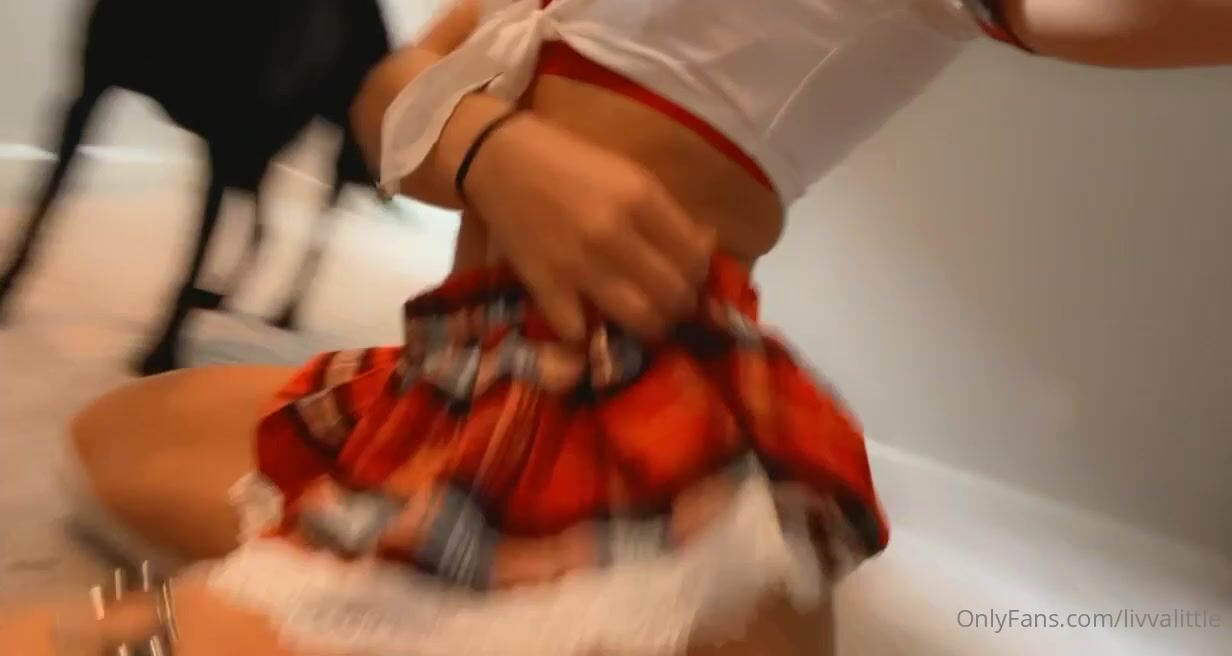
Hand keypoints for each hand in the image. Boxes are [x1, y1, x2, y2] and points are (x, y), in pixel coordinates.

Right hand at [464, 114, 715, 341]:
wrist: (499, 159)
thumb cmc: (570, 162)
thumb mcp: (630, 174)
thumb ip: (668, 213)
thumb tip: (706, 245)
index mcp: (641, 198)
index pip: (696, 259)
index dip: (700, 275)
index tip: (691, 277)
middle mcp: (614, 235)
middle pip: (673, 296)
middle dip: (681, 306)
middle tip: (672, 304)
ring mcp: (578, 265)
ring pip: (639, 320)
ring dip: (650, 327)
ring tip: (645, 319)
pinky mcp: (545, 286)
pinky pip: (580, 331)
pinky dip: (590, 332)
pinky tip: (592, 319)